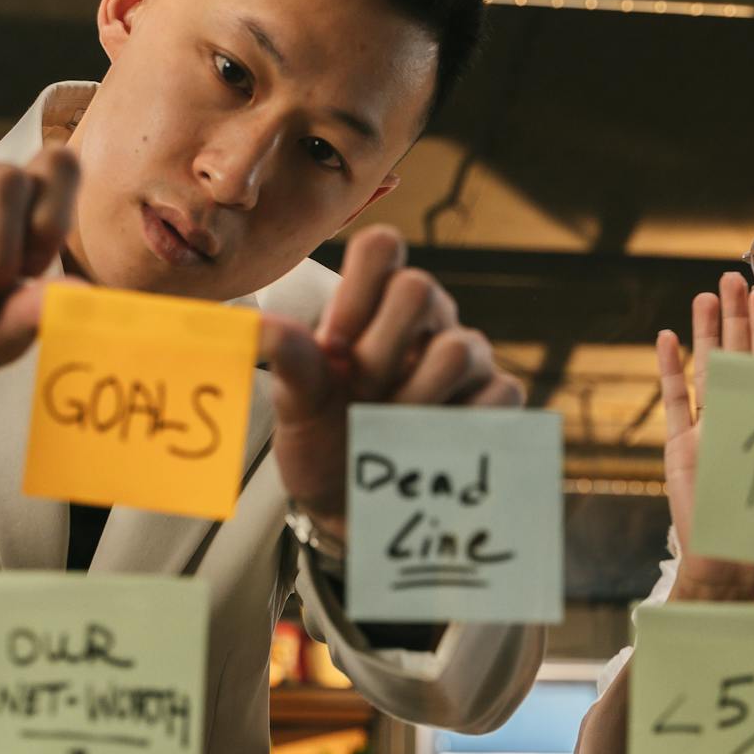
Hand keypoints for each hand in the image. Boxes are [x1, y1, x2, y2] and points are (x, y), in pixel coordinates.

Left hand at [260, 226, 522, 538]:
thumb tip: (256, 326)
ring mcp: (470, 355)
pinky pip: (496, 395)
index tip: (332, 349)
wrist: (352, 505)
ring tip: (390, 431)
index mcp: (377, 302)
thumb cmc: (325, 439)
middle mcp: (429, 318)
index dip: (355, 292)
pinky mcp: (497, 397)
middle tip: (360, 396)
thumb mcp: (297, 404)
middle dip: (378, 353)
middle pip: (418, 289)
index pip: (382, 248)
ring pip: (456, 349)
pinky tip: (428, 446)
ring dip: (413, 401)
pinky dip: (457, 428)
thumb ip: (288, 361)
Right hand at [656, 271, 753, 603]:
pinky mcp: (681, 445)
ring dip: (707, 332)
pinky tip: (666, 337)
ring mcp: (710, 429)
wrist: (731, 566)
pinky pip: (676, 400)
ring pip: (708, 369)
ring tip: (706, 293)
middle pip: (741, 356)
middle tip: (739, 277)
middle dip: (740, 317)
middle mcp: (744, 419)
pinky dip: (671, 370)